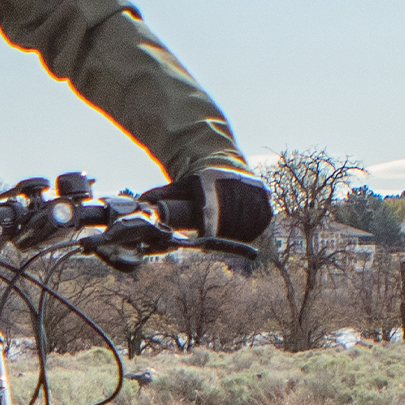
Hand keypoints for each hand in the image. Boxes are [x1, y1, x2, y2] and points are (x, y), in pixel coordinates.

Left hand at [142, 168, 272, 243]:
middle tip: (209, 238)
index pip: (211, 208)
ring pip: (244, 224)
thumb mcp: (178, 186)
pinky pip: (258, 223)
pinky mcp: (265, 198)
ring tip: (222, 232)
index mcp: (210, 181)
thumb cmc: (197, 183)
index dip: (209, 225)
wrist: (224, 165)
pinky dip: (248, 230)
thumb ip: (161, 196)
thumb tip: (140, 206)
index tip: (205, 238)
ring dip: (233, 233)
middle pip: (228, 221)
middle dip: (219, 233)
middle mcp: (234, 183)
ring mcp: (252, 190)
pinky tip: (238, 229)